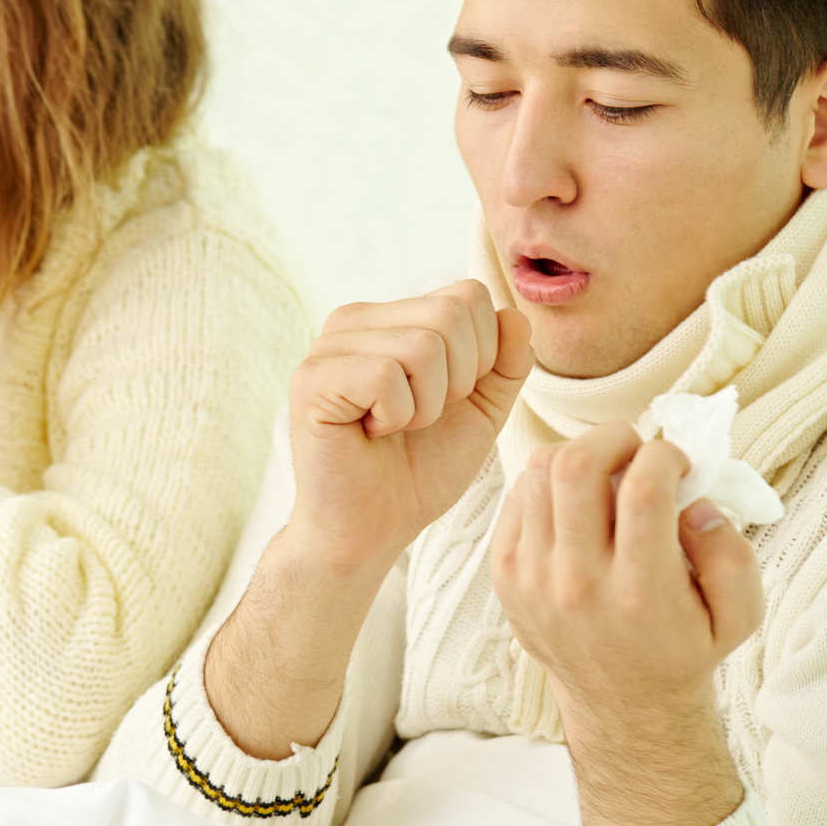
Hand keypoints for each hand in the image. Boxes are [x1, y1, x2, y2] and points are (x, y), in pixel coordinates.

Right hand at [204, 283, 529, 758]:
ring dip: (427, 405)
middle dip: (458, 381)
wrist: (371, 530)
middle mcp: (353, 320)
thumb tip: (514, 314)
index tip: (447, 401)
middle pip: (449, 314)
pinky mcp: (312, 379)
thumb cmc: (418, 471)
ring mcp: (327, 347)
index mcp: (391, 317)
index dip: (482, 355)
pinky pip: (386, 375)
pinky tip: (372, 433)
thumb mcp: (479, 412)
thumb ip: (505, 363)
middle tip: (420, 419)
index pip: (467, 295)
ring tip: (397, 428)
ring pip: (422, 345)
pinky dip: (398, 416)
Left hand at [490, 421, 765, 825]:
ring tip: (607, 468)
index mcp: (640, 593)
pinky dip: (546, 481)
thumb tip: (695, 501)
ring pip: (538, 473)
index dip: (664, 455)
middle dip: (613, 436)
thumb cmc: (685, 648)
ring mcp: (531, 579)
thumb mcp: (739, 615)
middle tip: (636, 448)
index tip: (677, 463)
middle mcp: (577, 584)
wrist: (622, 704)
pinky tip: (576, 497)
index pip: (642, 490)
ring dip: (578, 452)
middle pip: (577, 467)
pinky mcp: (504, 574)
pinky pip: (516, 497)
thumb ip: (733, 554)